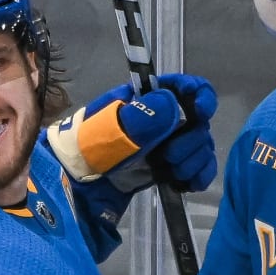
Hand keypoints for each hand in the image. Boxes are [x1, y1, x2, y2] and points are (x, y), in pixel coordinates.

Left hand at [48, 73, 219, 193]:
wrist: (75, 188)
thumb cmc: (88, 150)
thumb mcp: (111, 130)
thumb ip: (144, 116)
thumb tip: (175, 103)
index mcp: (148, 98)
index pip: (185, 86)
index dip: (199, 95)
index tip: (199, 112)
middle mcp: (162, 119)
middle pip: (198, 121)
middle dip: (191, 140)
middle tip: (169, 157)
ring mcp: (167, 145)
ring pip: (201, 146)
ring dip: (194, 160)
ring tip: (172, 172)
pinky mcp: (169, 169)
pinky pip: (198, 168)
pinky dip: (198, 176)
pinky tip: (185, 183)